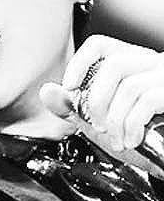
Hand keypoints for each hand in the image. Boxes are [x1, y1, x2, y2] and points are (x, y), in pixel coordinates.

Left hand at [41, 35, 163, 154]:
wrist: (161, 155)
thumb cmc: (137, 135)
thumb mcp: (97, 121)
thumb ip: (73, 107)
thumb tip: (47, 91)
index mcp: (129, 65)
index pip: (100, 45)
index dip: (79, 64)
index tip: (71, 88)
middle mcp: (149, 63)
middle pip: (113, 65)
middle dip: (97, 102)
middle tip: (99, 126)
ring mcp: (163, 76)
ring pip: (129, 86)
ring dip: (116, 121)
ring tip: (118, 139)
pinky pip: (147, 101)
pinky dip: (132, 127)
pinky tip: (131, 140)